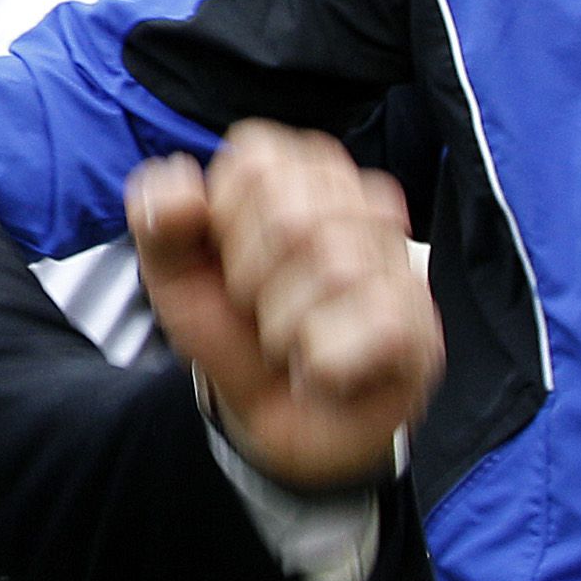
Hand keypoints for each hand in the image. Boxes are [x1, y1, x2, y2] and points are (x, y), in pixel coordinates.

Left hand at [130, 124, 438, 490]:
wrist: (275, 418)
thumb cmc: (235, 328)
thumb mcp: (177, 274)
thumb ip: (160, 222)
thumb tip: (180, 190)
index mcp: (301, 169)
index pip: (254, 162)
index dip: (225, 222)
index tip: (231, 261)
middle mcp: (362, 199)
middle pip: (293, 216)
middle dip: (252, 280)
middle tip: (261, 308)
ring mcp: (398, 262)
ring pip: (334, 271)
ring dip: (285, 328)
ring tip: (292, 340)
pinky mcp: (420, 325)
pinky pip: (370, 328)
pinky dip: (324, 365)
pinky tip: (324, 369)